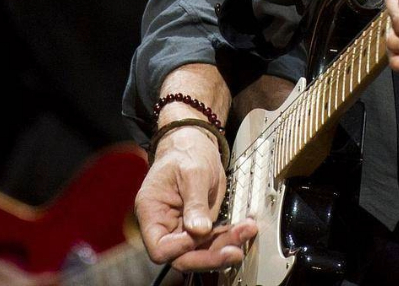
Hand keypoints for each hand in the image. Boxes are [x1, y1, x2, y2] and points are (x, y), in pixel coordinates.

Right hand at [135, 125, 255, 271]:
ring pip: (201, 251)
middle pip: (182, 256)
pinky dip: (229, 237)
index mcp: (152, 211)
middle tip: (234, 251)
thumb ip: (195, 202)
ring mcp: (182, 227)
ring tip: (247, 232)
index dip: (181, 249)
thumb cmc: (186, 151)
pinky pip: (212, 240)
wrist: (194, 142)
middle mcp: (164, 224)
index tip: (202, 236)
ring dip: (225, 246)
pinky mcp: (199, 226)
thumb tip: (199, 231)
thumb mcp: (193, 172)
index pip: (160, 248)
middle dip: (209, 256)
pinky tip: (245, 228)